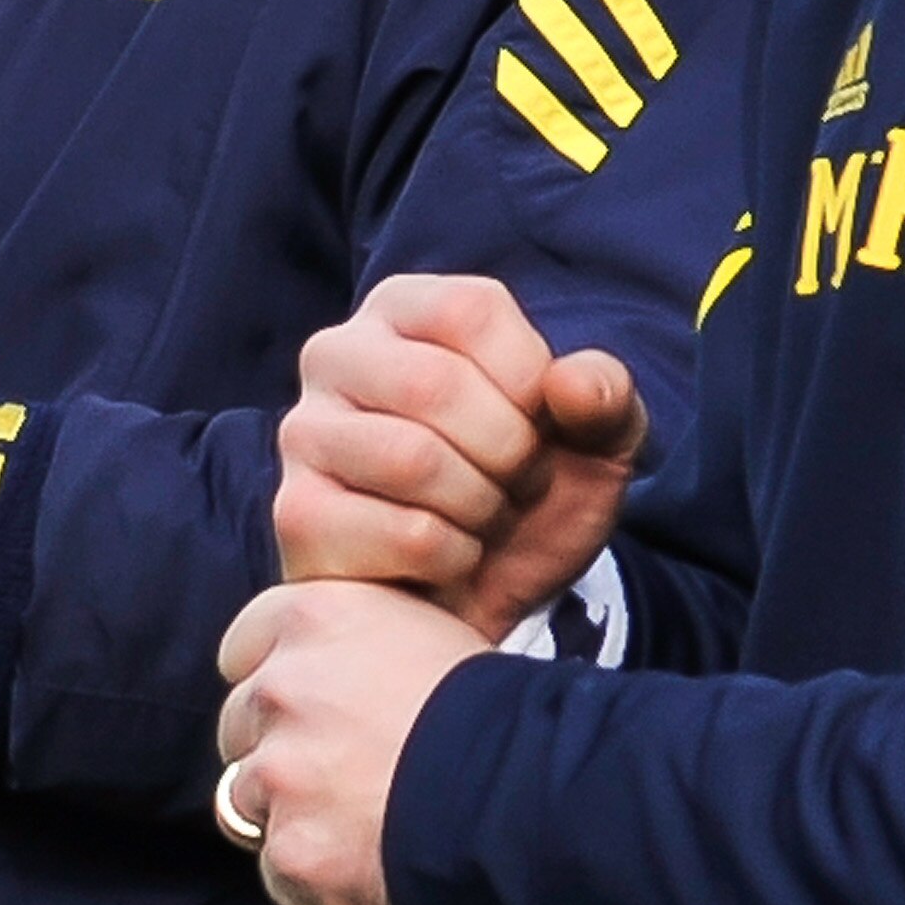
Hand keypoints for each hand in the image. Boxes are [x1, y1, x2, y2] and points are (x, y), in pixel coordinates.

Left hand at [216, 580, 488, 904]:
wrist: (524, 792)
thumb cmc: (488, 708)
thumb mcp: (416, 626)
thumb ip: (344, 641)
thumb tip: (317, 667)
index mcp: (307, 616)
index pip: (241, 651)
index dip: (276, 683)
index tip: (309, 710)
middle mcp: (278, 686)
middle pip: (239, 726)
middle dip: (280, 750)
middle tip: (344, 771)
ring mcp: (279, 773)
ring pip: (247, 801)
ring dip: (293, 815)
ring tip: (364, 820)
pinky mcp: (292, 849)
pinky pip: (278, 871)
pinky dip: (314, 878)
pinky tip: (369, 864)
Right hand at [273, 276, 644, 640]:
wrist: (482, 595)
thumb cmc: (525, 492)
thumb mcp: (593, 439)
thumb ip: (605, 396)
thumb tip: (574, 384)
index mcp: (401, 308)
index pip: (470, 310)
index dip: (528, 380)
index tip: (538, 425)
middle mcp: (335, 354)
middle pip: (433, 384)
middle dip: (508, 452)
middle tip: (515, 485)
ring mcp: (305, 435)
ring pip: (411, 459)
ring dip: (481, 506)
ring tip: (482, 518)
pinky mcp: (299, 515)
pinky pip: (403, 533)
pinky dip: (455, 556)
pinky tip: (447, 557)